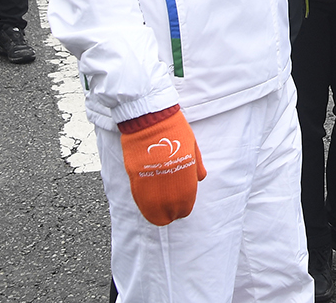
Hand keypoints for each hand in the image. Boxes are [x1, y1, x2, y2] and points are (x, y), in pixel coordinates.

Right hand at [118, 106, 205, 226]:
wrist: (151, 118)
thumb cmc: (174, 130)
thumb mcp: (192, 145)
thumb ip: (196, 165)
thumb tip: (199, 179)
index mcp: (185, 171)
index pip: (186, 200)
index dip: (184, 208)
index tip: (182, 210)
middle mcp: (169, 178)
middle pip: (169, 207)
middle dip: (170, 214)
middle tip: (170, 216)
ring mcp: (151, 177)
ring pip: (153, 206)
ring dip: (156, 214)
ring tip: (158, 217)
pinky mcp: (135, 174)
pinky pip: (140, 197)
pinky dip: (144, 205)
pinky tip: (146, 208)